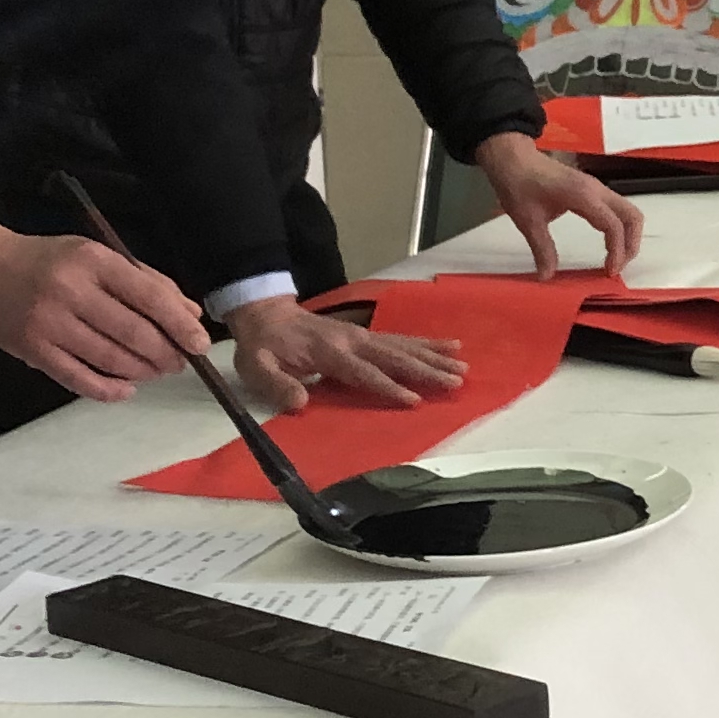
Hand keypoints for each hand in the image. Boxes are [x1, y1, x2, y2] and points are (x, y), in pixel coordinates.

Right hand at [0, 221, 208, 401]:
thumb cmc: (52, 261)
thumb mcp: (99, 257)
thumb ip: (146, 282)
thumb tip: (190, 314)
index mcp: (93, 262)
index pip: (148, 296)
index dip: (179, 324)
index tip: (200, 343)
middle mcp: (71, 292)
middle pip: (133, 333)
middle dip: (165, 354)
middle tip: (179, 362)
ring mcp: (49, 324)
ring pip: (110, 359)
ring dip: (142, 371)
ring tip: (156, 371)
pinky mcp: (33, 350)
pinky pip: (79, 379)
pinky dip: (108, 390)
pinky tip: (126, 389)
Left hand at [226, 298, 467, 415]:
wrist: (266, 315)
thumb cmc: (262, 347)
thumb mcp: (255, 367)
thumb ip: (276, 384)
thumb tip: (299, 402)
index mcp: (329, 352)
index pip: (363, 372)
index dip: (388, 386)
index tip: (414, 399)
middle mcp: (353, 341)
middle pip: (394, 356)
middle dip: (426, 369)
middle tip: (455, 380)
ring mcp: (362, 335)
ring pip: (404, 346)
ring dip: (434, 356)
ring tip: (462, 366)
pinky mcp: (367, 335)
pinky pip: (401, 339)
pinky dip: (427, 343)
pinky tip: (449, 346)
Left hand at [477, 133, 642, 278]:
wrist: (513, 158)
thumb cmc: (518, 184)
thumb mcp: (527, 221)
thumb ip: (542, 249)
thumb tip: (547, 276)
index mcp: (583, 196)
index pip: (614, 226)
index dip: (617, 251)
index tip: (609, 271)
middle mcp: (596, 190)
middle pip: (632, 217)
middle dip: (631, 245)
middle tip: (617, 267)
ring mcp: (596, 188)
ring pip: (629, 212)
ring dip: (629, 236)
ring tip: (616, 258)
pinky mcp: (592, 190)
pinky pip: (617, 209)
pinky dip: (620, 228)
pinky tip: (608, 244)